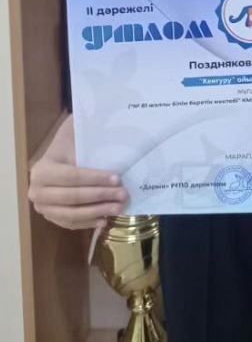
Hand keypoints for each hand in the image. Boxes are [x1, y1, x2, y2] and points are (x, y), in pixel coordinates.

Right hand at [28, 115, 128, 229]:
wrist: (59, 155)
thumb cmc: (71, 142)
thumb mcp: (74, 130)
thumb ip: (86, 124)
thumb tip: (102, 117)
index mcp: (42, 169)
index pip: (72, 176)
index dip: (96, 179)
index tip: (118, 178)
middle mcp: (37, 191)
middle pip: (73, 197)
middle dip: (101, 196)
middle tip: (123, 194)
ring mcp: (42, 207)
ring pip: (71, 214)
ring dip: (97, 212)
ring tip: (118, 208)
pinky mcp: (51, 217)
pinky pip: (69, 224)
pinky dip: (87, 223)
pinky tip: (104, 220)